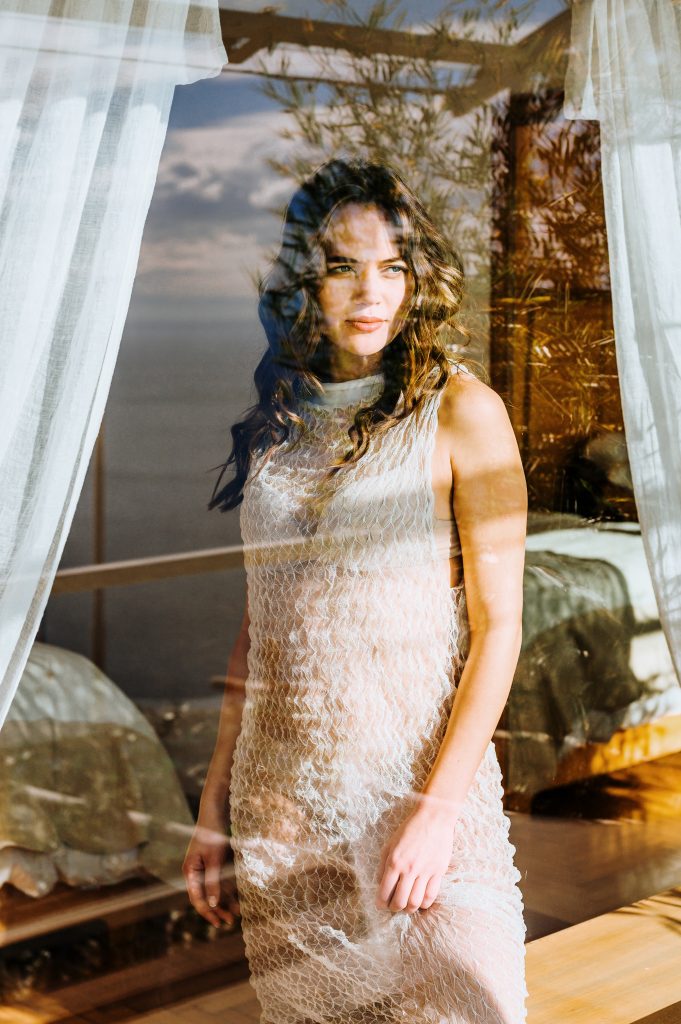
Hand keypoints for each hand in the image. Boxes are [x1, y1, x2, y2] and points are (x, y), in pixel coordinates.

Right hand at [183, 804, 239, 929]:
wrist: (217, 811)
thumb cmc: (212, 835)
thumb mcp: (214, 860)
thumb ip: (212, 882)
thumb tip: (211, 905)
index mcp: (189, 872)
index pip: (197, 899)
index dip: (208, 912)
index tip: (219, 922)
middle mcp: (195, 871)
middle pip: (205, 896)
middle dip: (217, 909)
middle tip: (230, 921)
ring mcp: (204, 867)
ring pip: (213, 889)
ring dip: (225, 900)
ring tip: (237, 912)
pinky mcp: (213, 862)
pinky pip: (219, 880)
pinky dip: (228, 888)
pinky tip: (238, 896)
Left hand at [375, 796, 459, 913]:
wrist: (433, 818)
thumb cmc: (410, 829)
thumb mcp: (390, 844)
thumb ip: (383, 864)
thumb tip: (380, 883)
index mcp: (394, 862)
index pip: (385, 891)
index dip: (381, 903)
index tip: (381, 905)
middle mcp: (409, 869)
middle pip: (400, 901)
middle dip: (394, 908)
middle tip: (393, 907)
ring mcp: (425, 871)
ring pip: (416, 902)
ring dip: (409, 909)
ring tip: (406, 906)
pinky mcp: (438, 872)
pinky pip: (431, 895)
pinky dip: (424, 903)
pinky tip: (420, 901)